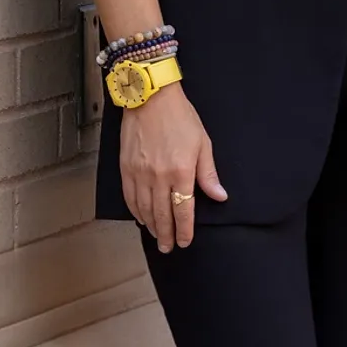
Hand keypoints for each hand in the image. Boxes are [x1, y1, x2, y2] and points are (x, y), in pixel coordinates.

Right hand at [120, 85, 227, 253]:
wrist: (150, 99)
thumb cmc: (180, 117)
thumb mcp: (203, 143)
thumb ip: (208, 174)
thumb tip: (219, 196)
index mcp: (181, 171)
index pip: (183, 210)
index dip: (184, 230)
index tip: (185, 241)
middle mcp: (158, 177)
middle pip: (162, 215)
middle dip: (166, 234)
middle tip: (168, 248)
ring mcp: (140, 174)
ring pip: (144, 210)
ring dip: (151, 227)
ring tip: (157, 237)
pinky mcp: (126, 169)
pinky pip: (130, 198)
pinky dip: (135, 211)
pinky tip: (141, 218)